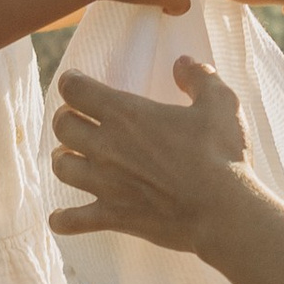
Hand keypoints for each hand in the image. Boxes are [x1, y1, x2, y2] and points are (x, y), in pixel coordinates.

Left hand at [51, 59, 250, 253]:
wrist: (223, 211)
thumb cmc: (222, 155)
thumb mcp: (220, 103)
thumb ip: (198, 77)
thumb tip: (183, 63)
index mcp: (127, 114)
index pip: (75, 90)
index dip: (71, 82)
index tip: (75, 82)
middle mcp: (107, 146)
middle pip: (62, 125)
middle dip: (66, 118)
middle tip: (78, 118)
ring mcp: (106, 183)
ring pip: (60, 167)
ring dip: (64, 159)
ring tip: (74, 156)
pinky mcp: (113, 215)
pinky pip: (72, 220)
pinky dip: (62, 219)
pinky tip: (60, 218)